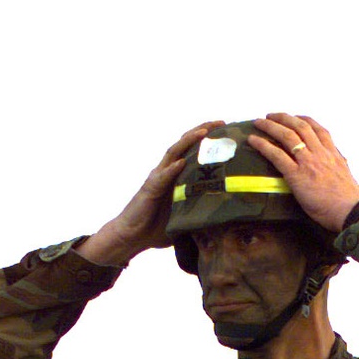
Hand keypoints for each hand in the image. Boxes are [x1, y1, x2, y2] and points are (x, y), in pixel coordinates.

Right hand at [77, 122, 223, 267]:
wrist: (132, 236)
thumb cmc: (157, 229)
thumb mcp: (184, 219)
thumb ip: (199, 212)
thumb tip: (223, 219)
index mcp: (176, 177)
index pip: (193, 152)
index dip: (208, 141)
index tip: (226, 132)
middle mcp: (166, 172)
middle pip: (185, 145)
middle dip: (202, 131)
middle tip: (220, 122)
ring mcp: (158, 178)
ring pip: (174, 154)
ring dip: (189, 141)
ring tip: (204, 132)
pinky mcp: (150, 189)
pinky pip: (162, 177)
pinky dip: (173, 169)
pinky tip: (183, 162)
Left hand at [248, 114, 358, 233]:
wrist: (350, 213)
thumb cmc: (354, 206)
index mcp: (335, 156)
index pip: (320, 130)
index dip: (306, 121)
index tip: (297, 118)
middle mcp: (321, 154)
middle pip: (301, 127)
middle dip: (285, 118)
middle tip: (272, 116)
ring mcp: (308, 163)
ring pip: (287, 136)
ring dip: (271, 126)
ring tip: (259, 122)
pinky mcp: (297, 175)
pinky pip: (276, 155)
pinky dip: (263, 145)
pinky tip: (253, 140)